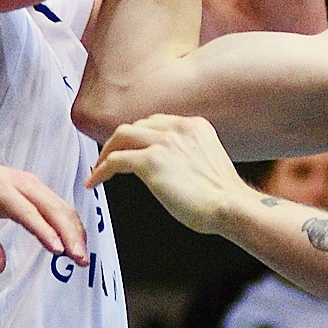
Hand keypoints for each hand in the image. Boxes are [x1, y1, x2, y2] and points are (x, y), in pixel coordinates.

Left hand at [0, 155, 89, 273]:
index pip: (25, 210)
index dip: (44, 230)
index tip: (58, 250)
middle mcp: (20, 181)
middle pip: (51, 206)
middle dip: (69, 233)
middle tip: (80, 259)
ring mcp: (32, 183)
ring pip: (60, 206)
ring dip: (74, 231)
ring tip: (82, 257)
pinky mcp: (38, 189)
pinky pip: (58, 206)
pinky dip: (70, 225)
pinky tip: (76, 243)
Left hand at [86, 114, 250, 233]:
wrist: (231, 206)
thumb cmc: (224, 196)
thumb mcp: (208, 160)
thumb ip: (188, 153)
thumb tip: (167, 167)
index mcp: (194, 125)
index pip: (156, 122)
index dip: (139, 135)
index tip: (130, 147)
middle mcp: (178, 127)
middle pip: (137, 125)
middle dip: (120, 141)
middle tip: (109, 157)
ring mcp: (164, 142)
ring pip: (122, 136)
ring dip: (107, 152)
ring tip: (99, 168)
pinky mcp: (151, 161)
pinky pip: (116, 160)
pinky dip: (102, 169)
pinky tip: (96, 181)